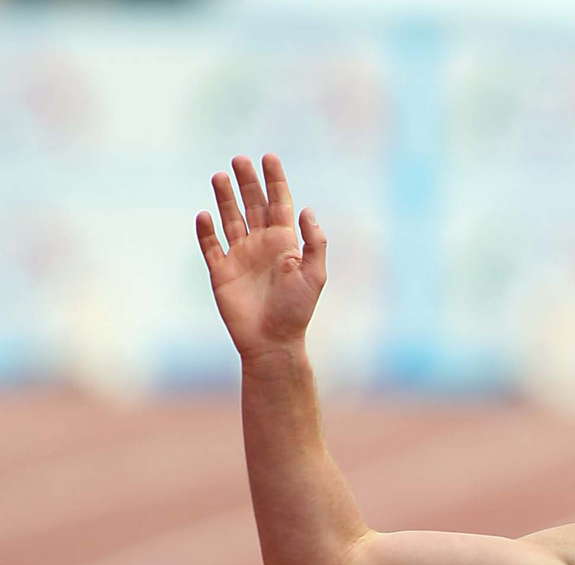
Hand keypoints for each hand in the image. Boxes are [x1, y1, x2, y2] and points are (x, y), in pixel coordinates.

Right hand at [196, 154, 325, 359]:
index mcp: (284, 243)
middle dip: (247, 181)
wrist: (272, 342)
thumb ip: (314, 242)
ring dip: (225, 198)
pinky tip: (205, 215)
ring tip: (219, 176)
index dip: (275, 180)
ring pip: (230, 218)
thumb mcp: (314, 275)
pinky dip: (206, 230)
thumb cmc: (296, 311)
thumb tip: (307, 209)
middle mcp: (261, 245)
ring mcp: (240, 257)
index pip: (279, 203)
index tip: (268, 157)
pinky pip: (211, 246)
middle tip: (239, 160)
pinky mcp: (222, 272)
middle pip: (252, 204)